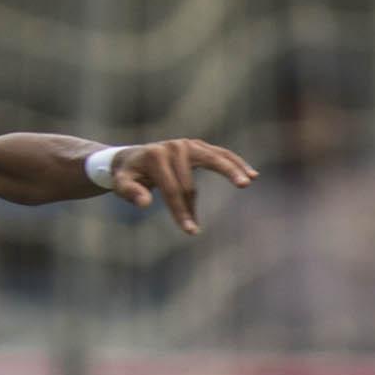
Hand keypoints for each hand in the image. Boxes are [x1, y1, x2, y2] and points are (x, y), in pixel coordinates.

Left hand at [105, 138, 257, 235]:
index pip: (172, 188)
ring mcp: (189, 144)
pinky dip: (236, 163)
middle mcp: (175, 146)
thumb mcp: (122, 184)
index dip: (180, 210)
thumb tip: (145, 203)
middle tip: (214, 213)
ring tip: (247, 182)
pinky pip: (221, 154)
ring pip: (214, 158)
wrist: (132, 158)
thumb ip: (130, 192)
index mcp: (157, 156)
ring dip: (232, 170)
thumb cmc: (128, 175)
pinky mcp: (199, 146)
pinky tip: (252, 174)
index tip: (189, 230)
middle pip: (192, 176)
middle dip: (198, 201)